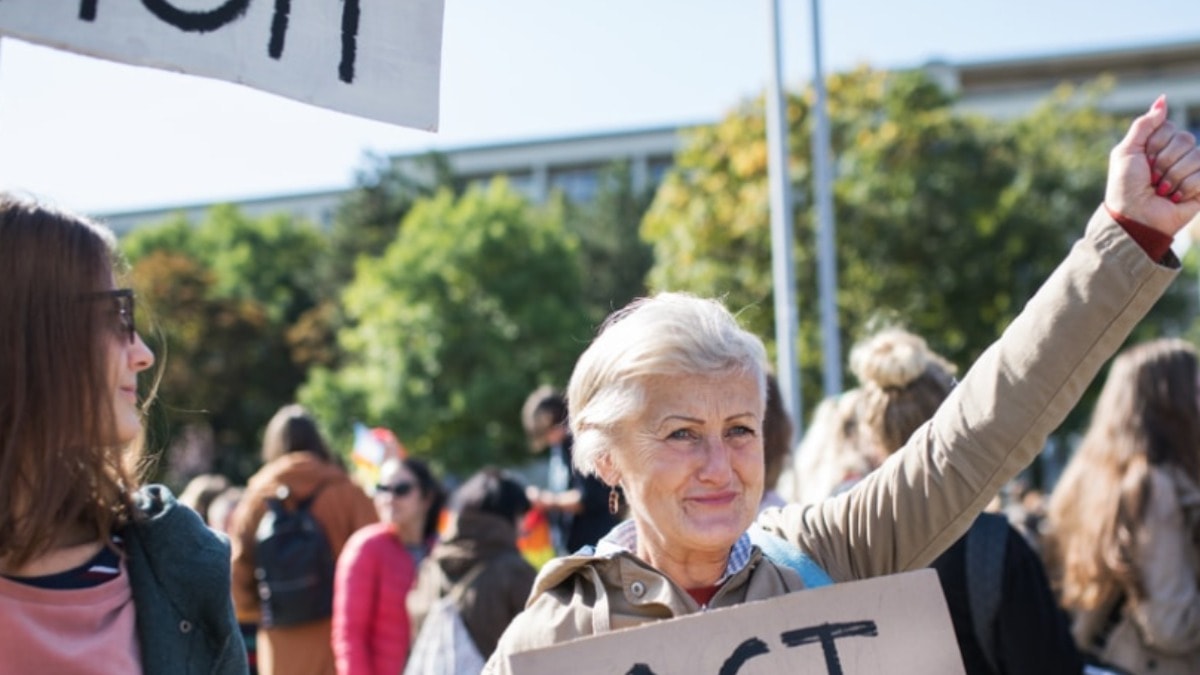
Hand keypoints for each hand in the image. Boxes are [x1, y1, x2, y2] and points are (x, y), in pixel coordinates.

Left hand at [1106, 95, 1199, 236]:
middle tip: (1151, 178)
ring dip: (1173, 176)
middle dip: (1163, 161)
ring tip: (1161, 190)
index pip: (1170, 128)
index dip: (1154, 145)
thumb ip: (1144, 125)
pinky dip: (1185, 188)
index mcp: (1159, 144)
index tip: (1142, 161)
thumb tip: (1163, 99)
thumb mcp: (1126, 152)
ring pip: (1196, 156)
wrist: (1134, 217)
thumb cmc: (1125, 186)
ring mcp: (1191, 170)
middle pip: (1185, 139)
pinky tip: (1174, 197)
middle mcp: (1177, 154)